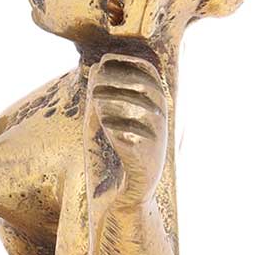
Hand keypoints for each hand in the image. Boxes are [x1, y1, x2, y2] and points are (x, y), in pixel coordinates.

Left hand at [85, 54, 168, 205]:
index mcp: (153, 109)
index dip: (130, 64)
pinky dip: (121, 129)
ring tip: (95, 97)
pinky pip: (139, 142)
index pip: (151, 76)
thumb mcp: (106, 121)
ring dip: (119, 101)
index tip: (106, 59)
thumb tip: (97, 66)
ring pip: (147, 113)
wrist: (128, 194)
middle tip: (96, 79)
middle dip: (122, 81)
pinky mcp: (147, 163)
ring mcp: (157, 143)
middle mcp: (160, 124)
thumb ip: (102, 96)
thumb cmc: (117, 154)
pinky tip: (104, 123)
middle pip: (149, 91)